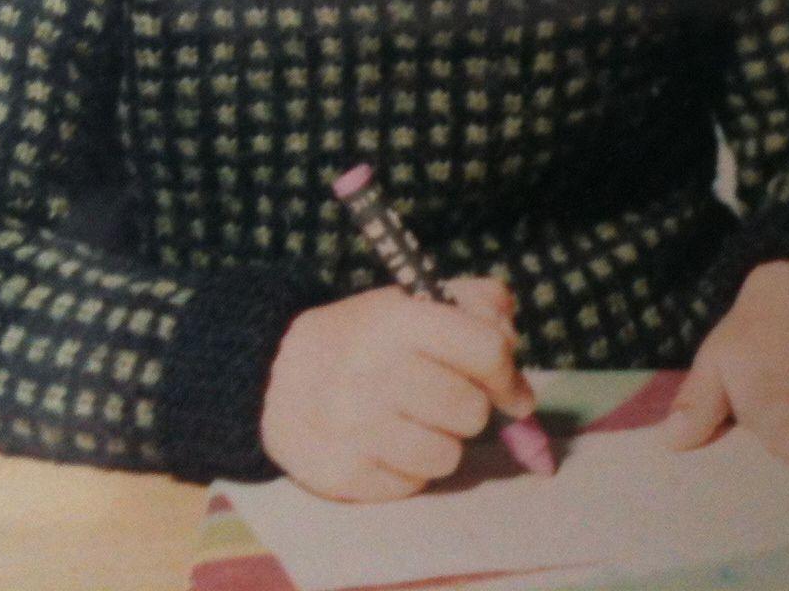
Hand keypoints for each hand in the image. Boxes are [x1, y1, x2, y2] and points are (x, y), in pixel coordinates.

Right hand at [261, 277, 535, 500]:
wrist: (275, 380)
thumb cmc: (361, 340)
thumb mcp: (410, 303)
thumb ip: (474, 305)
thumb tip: (514, 351)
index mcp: (397, 319)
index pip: (486, 348)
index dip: (509, 374)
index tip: (509, 389)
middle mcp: (375, 371)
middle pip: (471, 410)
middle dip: (470, 409)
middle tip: (446, 401)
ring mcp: (356, 427)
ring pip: (448, 455)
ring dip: (442, 443)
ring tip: (413, 423)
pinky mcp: (344, 473)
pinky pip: (413, 485)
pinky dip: (409, 469)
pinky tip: (385, 445)